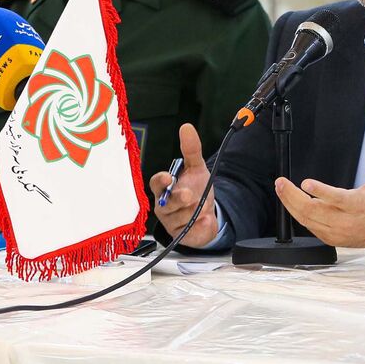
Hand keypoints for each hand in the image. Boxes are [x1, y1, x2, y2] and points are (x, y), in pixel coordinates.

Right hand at [150, 123, 218, 248]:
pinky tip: (204, 220)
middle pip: (166, 204)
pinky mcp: (179, 235)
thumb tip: (186, 127)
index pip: (156, 183)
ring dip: (195, 211)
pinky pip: (190, 231)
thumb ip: (192, 149)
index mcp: (164, 187)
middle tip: (189, 195)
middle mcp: (163, 205)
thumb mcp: (197, 168)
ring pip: (181, 217)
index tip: (168, 177)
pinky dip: (201, 224)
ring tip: (202, 207)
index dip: (161, 180)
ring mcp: (170, 222)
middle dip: (179, 199)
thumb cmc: (196, 188)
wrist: (207, 212)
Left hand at [274, 152, 364, 248]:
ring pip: (307, 219)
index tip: (306, 183)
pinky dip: (297, 214)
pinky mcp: (330, 237)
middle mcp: (345, 220)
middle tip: (281, 183)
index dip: (321, 192)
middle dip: (293, 196)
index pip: (337, 199)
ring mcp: (336, 231)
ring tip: (281, 189)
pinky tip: (291, 203)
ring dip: (290, 204)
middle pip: (314, 210)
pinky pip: (308, 226)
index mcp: (358, 205)